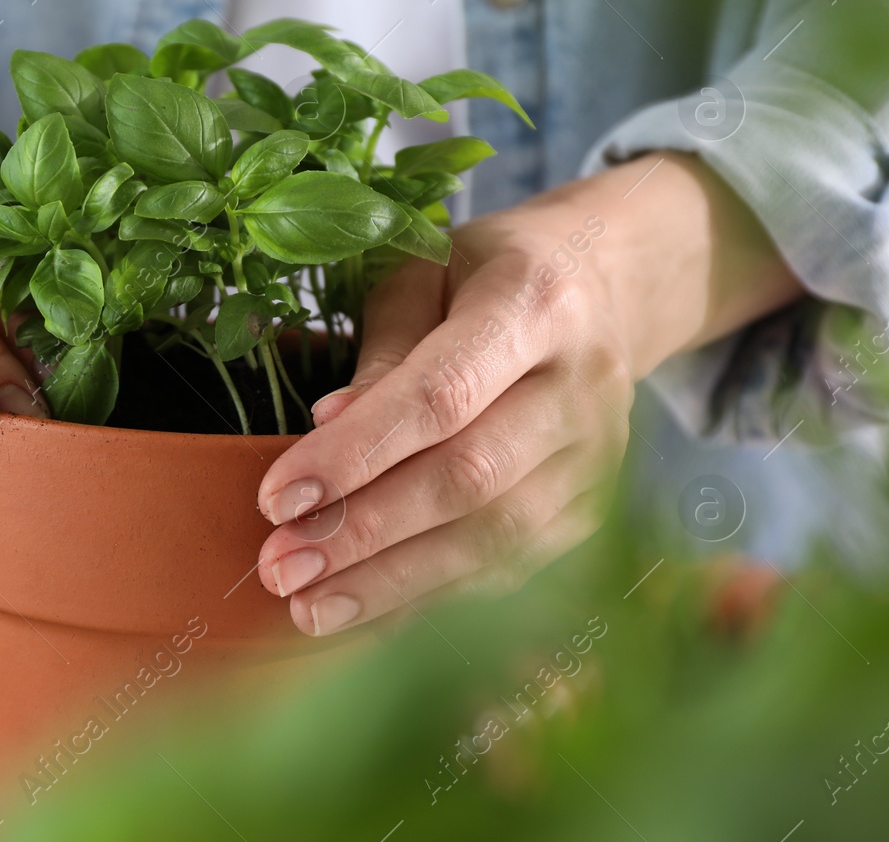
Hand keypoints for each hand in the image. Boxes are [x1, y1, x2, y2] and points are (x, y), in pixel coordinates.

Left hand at [255, 152, 802, 634]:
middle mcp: (582, 385)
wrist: (611, 282)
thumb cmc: (487, 273)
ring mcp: (602, 453)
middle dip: (366, 534)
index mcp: (532, 304)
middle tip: (279, 568)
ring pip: (498, 538)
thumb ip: (382, 352)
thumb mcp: (424, 274)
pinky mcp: (599, 503)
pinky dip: (439, 599)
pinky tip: (370, 615)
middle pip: (470, 479)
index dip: (355, 455)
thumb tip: (326, 427)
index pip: (439, 395)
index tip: (277, 499)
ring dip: (395, 584)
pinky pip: (516, 565)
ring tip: (308, 607)